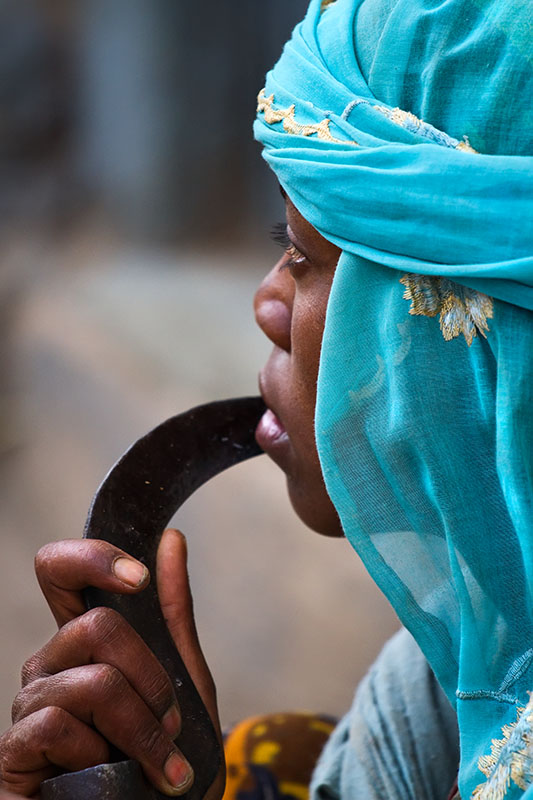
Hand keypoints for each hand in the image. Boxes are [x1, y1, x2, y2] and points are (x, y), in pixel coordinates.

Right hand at [0, 530, 223, 798]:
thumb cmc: (164, 758)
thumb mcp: (183, 681)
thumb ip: (172, 613)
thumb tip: (171, 539)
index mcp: (84, 642)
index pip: (61, 572)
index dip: (92, 558)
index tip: (138, 578)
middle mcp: (51, 665)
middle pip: (97, 625)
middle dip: (152, 679)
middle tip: (171, 725)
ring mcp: (30, 707)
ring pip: (95, 681)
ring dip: (143, 730)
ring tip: (156, 766)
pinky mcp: (14, 754)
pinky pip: (58, 725)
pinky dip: (103, 757)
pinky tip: (106, 779)